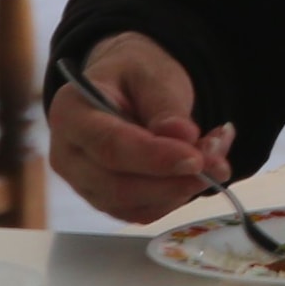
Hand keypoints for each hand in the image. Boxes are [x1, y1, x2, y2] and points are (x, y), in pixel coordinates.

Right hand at [49, 31, 236, 222]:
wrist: (125, 86)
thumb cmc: (134, 75)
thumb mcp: (153, 74)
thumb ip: (166, 105)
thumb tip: (182, 137)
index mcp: (70, 112)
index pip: (109, 145)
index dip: (153, 157)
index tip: (195, 158)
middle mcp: (67, 155)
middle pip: (116, 185)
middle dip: (171, 181)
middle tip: (217, 165)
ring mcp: (83, 183)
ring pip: (131, 205)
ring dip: (179, 190)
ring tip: (216, 159)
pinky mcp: (105, 200)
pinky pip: (141, 212)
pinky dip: (175, 197)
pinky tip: (199, 171)